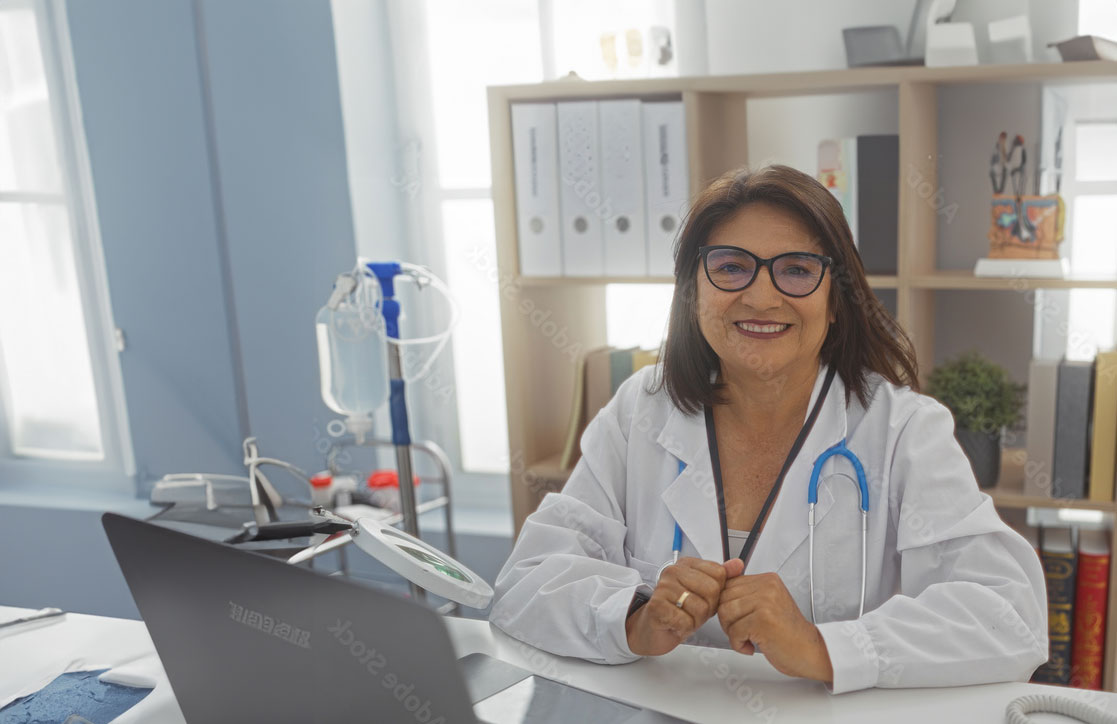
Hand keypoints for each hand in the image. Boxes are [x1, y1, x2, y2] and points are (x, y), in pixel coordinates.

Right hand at [626, 557, 744, 656]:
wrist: (653, 629)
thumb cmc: (679, 610)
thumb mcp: (704, 593)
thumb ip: (721, 577)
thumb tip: (738, 564)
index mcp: (686, 564)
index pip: (719, 574)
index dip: (717, 594)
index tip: (703, 598)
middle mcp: (673, 571)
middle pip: (712, 591)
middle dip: (708, 608)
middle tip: (693, 612)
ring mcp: (663, 587)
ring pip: (701, 608)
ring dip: (696, 621)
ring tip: (684, 618)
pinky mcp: (657, 606)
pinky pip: (686, 621)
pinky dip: (684, 628)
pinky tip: (676, 625)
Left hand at [716, 572, 833, 683]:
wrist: (810, 652)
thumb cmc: (787, 633)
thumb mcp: (767, 604)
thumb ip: (746, 595)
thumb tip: (718, 590)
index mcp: (767, 579)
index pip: (728, 584)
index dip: (727, 606)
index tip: (739, 618)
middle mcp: (767, 586)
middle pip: (723, 598)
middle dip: (727, 620)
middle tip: (744, 631)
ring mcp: (766, 602)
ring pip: (725, 613)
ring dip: (732, 632)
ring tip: (749, 638)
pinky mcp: (763, 620)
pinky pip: (734, 631)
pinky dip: (738, 644)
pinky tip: (752, 646)